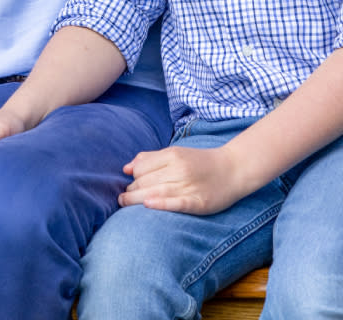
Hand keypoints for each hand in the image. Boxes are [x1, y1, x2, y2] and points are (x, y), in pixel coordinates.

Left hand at [119, 144, 245, 214]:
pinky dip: (161, 204)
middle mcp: (179, 169)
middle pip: (146, 181)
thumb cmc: (201, 162)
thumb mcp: (176, 152)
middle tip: (123, 198)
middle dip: (131, 190)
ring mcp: (189, 185)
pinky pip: (176, 203)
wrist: (234, 168)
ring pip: (155, 191)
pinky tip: (148, 205)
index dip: (132, 178)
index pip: (142, 167)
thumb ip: (150, 158)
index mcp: (172, 155)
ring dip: (136, 199)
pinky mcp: (199, 202)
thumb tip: (126, 168)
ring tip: (124, 203)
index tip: (129, 185)